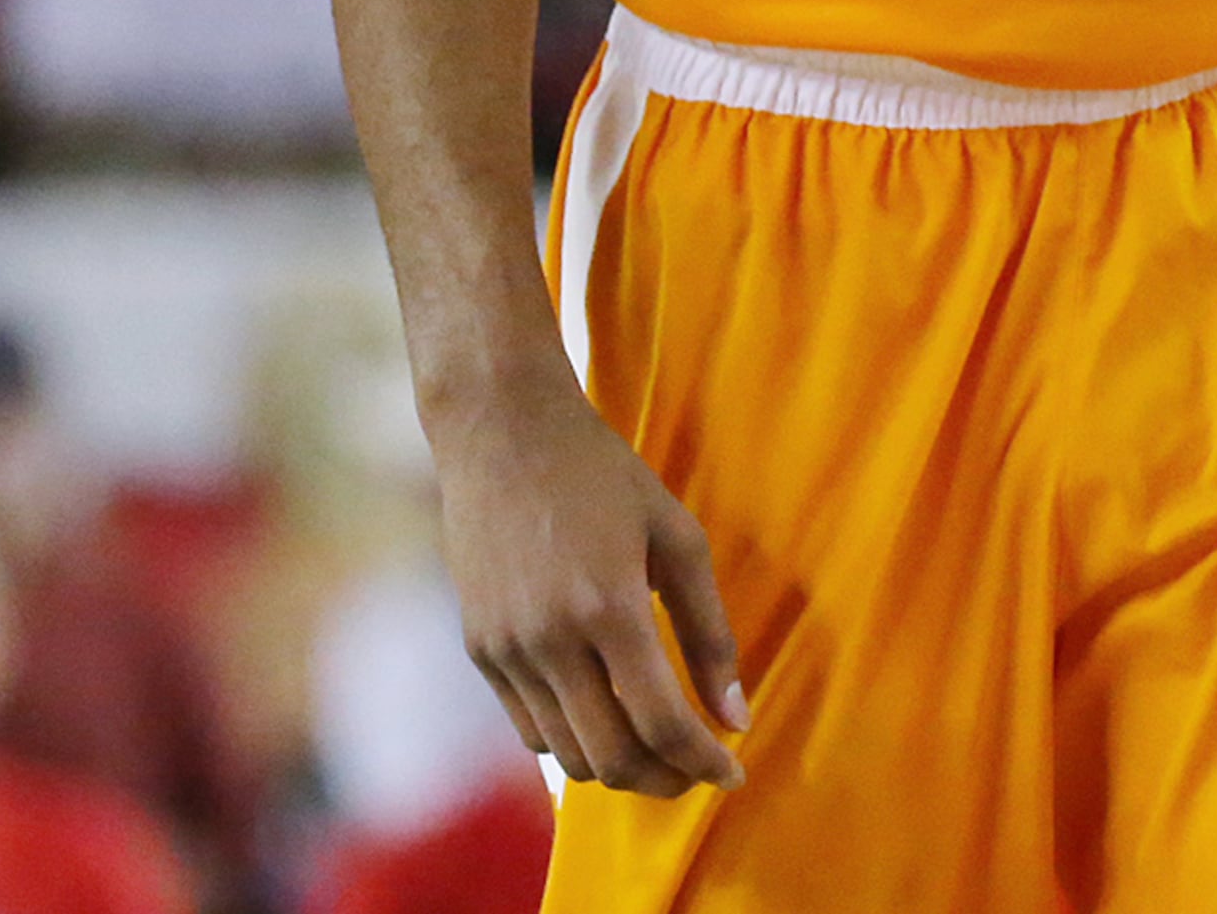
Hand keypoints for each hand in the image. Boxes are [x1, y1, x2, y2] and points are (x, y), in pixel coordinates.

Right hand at [431, 374, 746, 796]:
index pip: (661, 721)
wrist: (503, 436)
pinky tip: (609, 719)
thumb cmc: (604, 476)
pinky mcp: (479, 653)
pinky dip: (575, 742)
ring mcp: (505, 653)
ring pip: (568, 755)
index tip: (734, 775)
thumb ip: (709, 631)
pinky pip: (530, 730)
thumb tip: (737, 716)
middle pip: (612, 757)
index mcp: (608, 608)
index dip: (702, 760)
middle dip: (665, 780)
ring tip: (662, 750)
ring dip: (621, 768)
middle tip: (701, 771)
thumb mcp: (678, 538)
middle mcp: (548, 642)